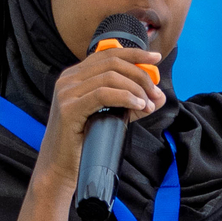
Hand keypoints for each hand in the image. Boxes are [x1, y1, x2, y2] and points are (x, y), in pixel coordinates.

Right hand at [33, 43, 165, 182]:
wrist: (61, 167)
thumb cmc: (85, 141)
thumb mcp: (111, 115)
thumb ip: (133, 102)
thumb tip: (160, 96)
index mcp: (76, 75)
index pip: (108, 54)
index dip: (134, 54)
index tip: (156, 58)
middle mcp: (68, 79)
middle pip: (112, 64)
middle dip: (140, 76)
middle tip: (155, 94)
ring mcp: (66, 92)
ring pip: (110, 77)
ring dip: (136, 90)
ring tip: (148, 105)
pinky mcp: (68, 109)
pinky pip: (103, 94)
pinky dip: (125, 97)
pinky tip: (138, 106)